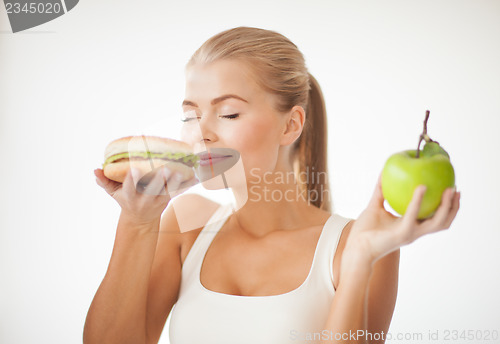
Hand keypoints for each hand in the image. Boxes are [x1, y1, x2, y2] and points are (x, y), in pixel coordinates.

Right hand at [94, 167, 197, 223]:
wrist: (141, 220)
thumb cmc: (126, 200)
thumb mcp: (113, 193)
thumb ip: (104, 181)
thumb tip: (95, 169)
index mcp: (131, 197)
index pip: (129, 187)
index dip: (131, 179)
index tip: (133, 169)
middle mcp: (146, 199)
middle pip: (153, 190)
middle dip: (159, 180)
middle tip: (165, 169)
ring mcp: (159, 200)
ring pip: (169, 191)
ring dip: (176, 182)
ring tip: (183, 172)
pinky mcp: (170, 199)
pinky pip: (180, 191)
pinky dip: (189, 184)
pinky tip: (198, 176)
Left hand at [344, 173, 460, 264]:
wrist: (356, 247)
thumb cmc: (365, 230)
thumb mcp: (374, 206)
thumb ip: (380, 191)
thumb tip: (382, 172)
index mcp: (411, 226)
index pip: (435, 218)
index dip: (446, 207)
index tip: (451, 190)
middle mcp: (414, 231)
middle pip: (443, 222)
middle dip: (453, 208)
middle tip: (455, 189)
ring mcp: (410, 234)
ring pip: (437, 222)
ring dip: (445, 206)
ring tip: (448, 190)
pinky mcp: (402, 234)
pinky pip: (413, 215)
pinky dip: (418, 201)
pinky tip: (421, 188)